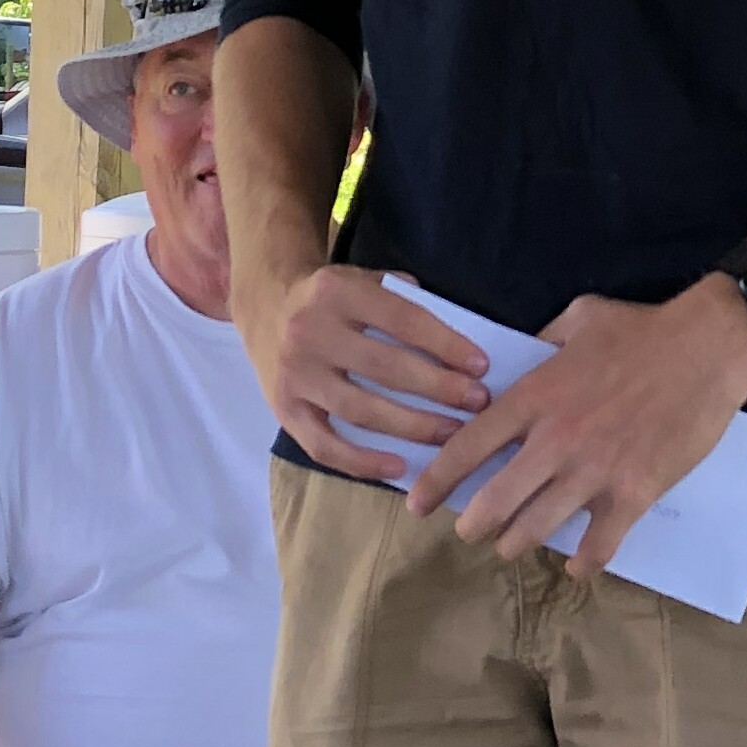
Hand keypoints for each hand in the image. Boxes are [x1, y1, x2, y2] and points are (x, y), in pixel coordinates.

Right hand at [246, 266, 489, 483]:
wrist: (265, 306)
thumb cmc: (331, 298)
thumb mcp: (361, 278)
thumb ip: (402, 299)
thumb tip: (452, 341)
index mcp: (337, 291)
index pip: (402, 319)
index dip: (446, 344)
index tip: (481, 366)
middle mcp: (310, 331)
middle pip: (385, 368)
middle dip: (439, 388)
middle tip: (477, 404)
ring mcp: (294, 373)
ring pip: (360, 410)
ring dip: (412, 427)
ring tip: (450, 435)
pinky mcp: (282, 408)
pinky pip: (324, 445)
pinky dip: (361, 462)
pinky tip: (398, 468)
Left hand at [410, 277, 746, 573]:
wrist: (708, 346)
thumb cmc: (642, 328)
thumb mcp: (577, 318)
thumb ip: (540, 343)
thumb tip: (521, 357)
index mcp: (534, 397)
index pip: (467, 447)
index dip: (434, 481)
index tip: (415, 503)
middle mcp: (555, 441)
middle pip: (493, 501)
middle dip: (471, 524)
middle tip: (468, 530)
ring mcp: (594, 471)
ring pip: (536, 528)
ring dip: (516, 543)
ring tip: (511, 545)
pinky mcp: (634, 493)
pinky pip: (599, 546)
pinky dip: (584, 563)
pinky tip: (577, 566)